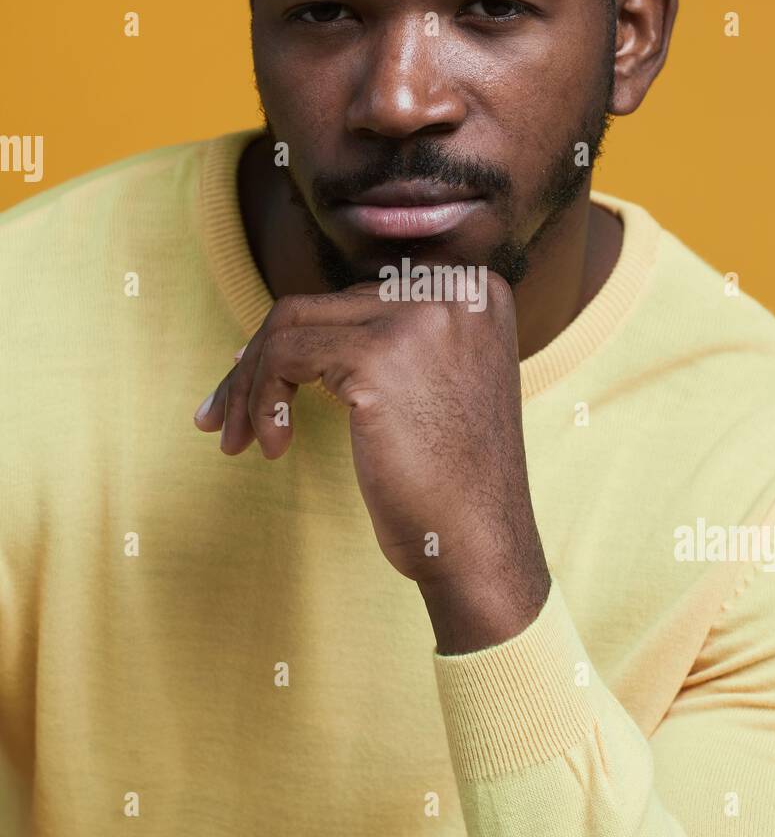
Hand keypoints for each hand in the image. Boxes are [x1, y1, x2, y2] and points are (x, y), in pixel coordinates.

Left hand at [193, 276, 548, 617]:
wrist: (482, 545)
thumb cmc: (454, 482)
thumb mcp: (441, 384)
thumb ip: (395, 339)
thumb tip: (294, 325)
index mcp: (476, 291)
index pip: (361, 294)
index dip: (304, 337)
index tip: (258, 378)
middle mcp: (454, 290)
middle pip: (324, 304)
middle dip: (262, 359)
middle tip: (229, 418)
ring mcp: (418, 318)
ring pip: (291, 323)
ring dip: (249, 382)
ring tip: (237, 436)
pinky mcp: (377, 356)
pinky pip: (283, 356)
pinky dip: (261, 400)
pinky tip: (272, 447)